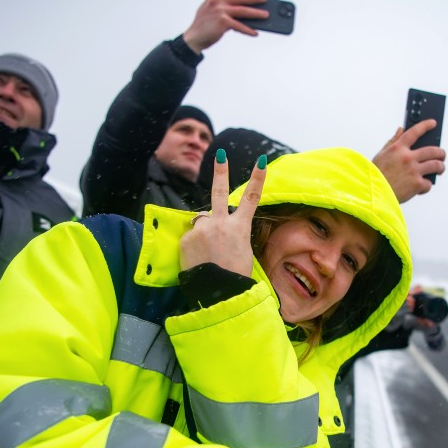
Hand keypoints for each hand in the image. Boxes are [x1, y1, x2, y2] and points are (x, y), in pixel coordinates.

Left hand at [179, 152, 265, 275]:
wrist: (216, 292)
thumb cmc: (235, 277)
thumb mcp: (242, 252)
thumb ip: (231, 234)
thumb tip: (218, 229)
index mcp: (239, 228)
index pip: (251, 198)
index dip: (257, 178)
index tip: (261, 161)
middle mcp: (220, 223)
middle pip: (219, 192)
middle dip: (220, 171)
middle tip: (220, 154)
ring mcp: (202, 229)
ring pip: (202, 222)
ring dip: (205, 232)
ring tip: (209, 253)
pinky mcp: (187, 238)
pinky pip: (191, 236)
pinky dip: (194, 245)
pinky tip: (199, 259)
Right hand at [182, 0, 268, 53]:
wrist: (193, 39)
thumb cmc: (202, 27)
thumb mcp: (208, 11)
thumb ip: (220, 7)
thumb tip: (241, 12)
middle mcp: (217, 1)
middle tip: (264, 0)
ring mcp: (220, 11)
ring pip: (244, 10)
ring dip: (256, 13)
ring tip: (265, 15)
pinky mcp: (223, 22)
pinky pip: (240, 25)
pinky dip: (249, 30)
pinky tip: (255, 33)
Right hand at [371, 120, 446, 202]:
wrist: (372, 194)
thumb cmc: (375, 175)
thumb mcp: (381, 155)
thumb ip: (393, 141)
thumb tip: (401, 129)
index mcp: (398, 148)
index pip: (415, 132)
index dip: (425, 125)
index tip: (433, 123)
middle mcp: (408, 157)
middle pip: (432, 150)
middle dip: (441, 152)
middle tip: (442, 155)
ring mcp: (414, 171)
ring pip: (436, 165)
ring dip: (441, 167)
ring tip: (440, 169)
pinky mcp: (417, 184)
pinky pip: (429, 183)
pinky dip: (426, 185)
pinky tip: (422, 187)